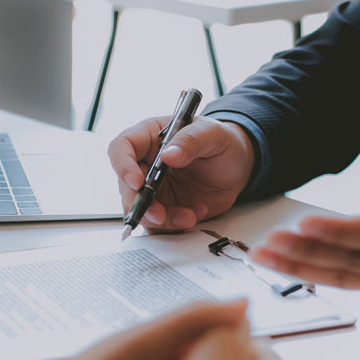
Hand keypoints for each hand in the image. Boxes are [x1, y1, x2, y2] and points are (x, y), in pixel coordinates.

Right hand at [109, 116, 255, 231]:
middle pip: (127, 187)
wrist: (237, 168)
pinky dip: (175, 225)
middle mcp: (145, 164)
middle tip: (160, 215)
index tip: (137, 182)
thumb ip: (191, 141)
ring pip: (142, 210)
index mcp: (149, 137)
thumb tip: (168, 154)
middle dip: (142, 204)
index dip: (123, 165)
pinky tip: (195, 214)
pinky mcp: (164, 208)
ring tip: (189, 215)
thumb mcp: (213, 134)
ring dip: (162, 219)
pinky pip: (159, 224)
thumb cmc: (222, 143)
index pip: (122, 148)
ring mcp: (153, 189)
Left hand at [251, 104, 359, 289]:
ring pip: (341, 276)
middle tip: (269, 240)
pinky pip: (342, 282)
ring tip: (262, 254)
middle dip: (307, 252)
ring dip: (298, 267)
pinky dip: (309, 275)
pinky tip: (280, 264)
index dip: (343, 231)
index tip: (306, 223)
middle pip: (352, 259)